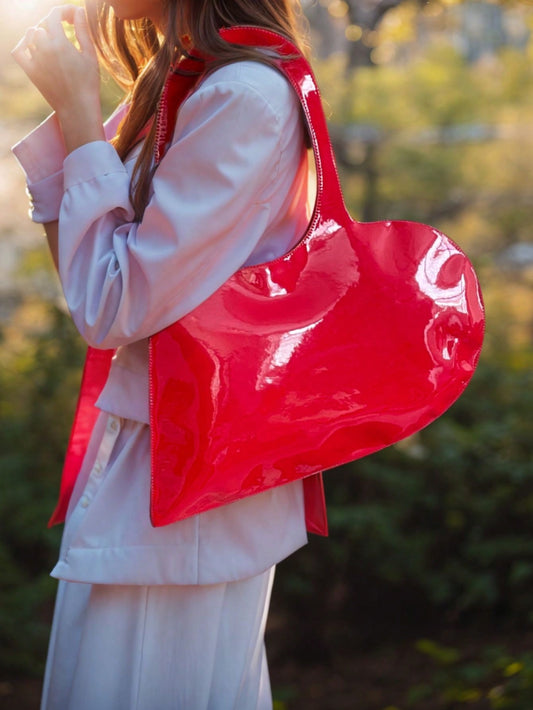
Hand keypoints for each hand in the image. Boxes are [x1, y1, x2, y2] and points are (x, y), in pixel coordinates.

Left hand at [12, 5, 104, 151]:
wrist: (77, 108)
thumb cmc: (88, 83)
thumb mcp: (90, 55)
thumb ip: (82, 30)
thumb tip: (78, 10)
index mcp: (59, 42)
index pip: (55, 14)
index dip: (64, 11)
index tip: (73, 16)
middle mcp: (44, 48)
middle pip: (44, 24)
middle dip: (56, 22)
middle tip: (68, 27)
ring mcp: (35, 59)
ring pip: (32, 35)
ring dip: (42, 32)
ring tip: (54, 38)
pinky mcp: (30, 71)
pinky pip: (19, 51)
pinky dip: (24, 44)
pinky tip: (33, 45)